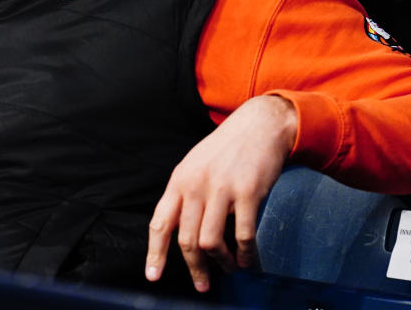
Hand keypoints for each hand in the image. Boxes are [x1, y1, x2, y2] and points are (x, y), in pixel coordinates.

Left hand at [145, 95, 297, 291]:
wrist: (257, 126)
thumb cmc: (225, 149)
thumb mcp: (194, 166)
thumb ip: (184, 195)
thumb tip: (178, 231)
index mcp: (179, 181)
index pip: (160, 223)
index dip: (155, 253)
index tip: (153, 276)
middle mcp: (195, 186)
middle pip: (186, 239)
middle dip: (195, 268)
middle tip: (203, 285)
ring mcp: (221, 189)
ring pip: (210, 241)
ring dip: (221, 263)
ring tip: (230, 268)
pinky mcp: (247, 193)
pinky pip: (243, 235)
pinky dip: (246, 254)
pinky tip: (249, 260)